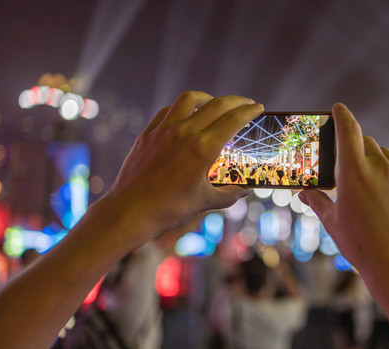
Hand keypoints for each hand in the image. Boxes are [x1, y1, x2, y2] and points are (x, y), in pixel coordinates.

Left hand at [104, 91, 262, 242]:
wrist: (130, 211)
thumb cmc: (170, 209)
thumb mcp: (206, 202)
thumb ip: (231, 193)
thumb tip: (246, 189)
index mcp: (203, 149)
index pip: (233, 120)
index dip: (249, 111)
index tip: (259, 107)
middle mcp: (185, 132)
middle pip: (218, 104)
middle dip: (237, 101)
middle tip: (248, 103)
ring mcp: (164, 130)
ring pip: (191, 98)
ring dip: (209, 97)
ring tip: (217, 103)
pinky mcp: (149, 132)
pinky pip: (169, 109)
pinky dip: (184, 107)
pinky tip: (188, 115)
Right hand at [299, 103, 388, 285]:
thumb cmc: (359, 243)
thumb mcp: (332, 221)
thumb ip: (317, 201)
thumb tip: (304, 193)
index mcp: (354, 172)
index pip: (349, 130)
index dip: (342, 115)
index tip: (338, 107)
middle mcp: (379, 168)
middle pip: (366, 141)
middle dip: (354, 142)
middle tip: (343, 155)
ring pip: (384, 155)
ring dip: (371, 157)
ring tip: (362, 175)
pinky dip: (386, 175)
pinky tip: (380, 196)